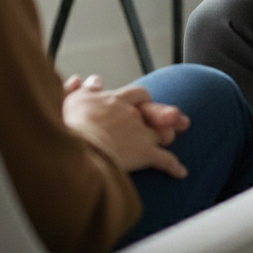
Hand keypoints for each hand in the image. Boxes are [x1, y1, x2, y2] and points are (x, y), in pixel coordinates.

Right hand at [62, 75, 187, 177]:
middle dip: (163, 114)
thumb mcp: (73, 100)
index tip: (143, 103)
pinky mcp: (144, 154)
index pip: (136, 94)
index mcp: (116, 100)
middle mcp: (132, 114)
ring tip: (172, 138)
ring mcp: (140, 133)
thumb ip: (84, 90)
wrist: (78, 147)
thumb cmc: (71, 124)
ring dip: (168, 135)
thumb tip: (89, 80)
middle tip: (173, 117)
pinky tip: (181, 173)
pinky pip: (165, 160)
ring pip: (161, 133)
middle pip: (154, 111)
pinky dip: (174, 166)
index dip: (142, 99)